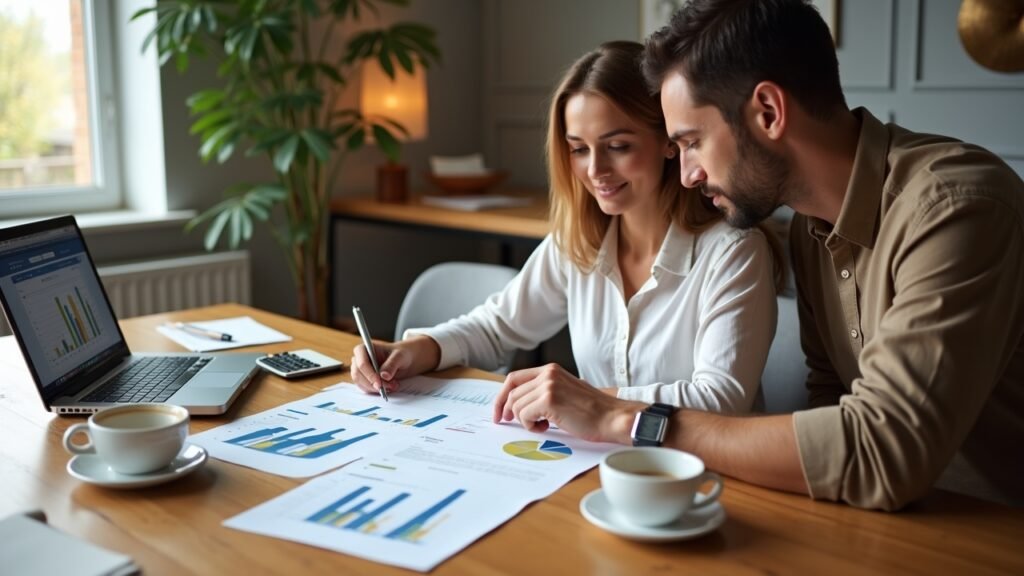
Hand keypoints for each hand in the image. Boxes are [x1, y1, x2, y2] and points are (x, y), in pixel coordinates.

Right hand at [349, 336, 439, 395]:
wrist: (405, 360)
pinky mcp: (364, 380)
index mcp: (364, 349)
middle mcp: (359, 359)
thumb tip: (384, 376)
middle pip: (358, 375)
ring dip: (376, 388)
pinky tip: (389, 387)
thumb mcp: (400, 356)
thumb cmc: (401, 354)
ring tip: (393, 386)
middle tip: (389, 387)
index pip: (361, 363)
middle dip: (373, 383)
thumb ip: (392, 364)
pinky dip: (376, 391)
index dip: (369, 374)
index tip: (379, 383)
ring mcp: (360, 371)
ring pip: (361, 383)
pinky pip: (366, 389)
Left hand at [491, 363, 639, 443]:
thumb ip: (543, 392)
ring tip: (543, 425)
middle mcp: (547, 373)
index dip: (502, 396)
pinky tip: (546, 427)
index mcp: (550, 370)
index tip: (499, 411)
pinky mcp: (549, 399)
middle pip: (511, 392)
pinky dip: (530, 425)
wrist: (612, 418)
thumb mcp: (564, 392)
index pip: (514, 379)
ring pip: (516, 405)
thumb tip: (517, 404)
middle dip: (507, 410)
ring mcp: (548, 385)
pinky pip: (524, 415)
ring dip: (524, 420)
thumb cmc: (592, 411)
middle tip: (508, 422)